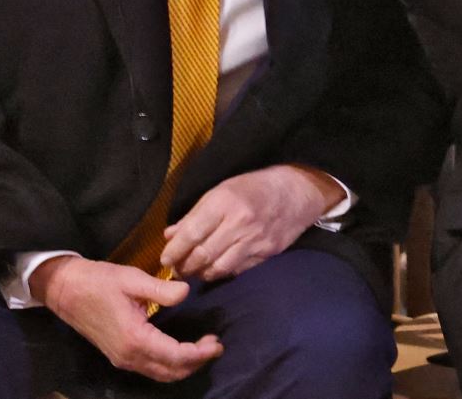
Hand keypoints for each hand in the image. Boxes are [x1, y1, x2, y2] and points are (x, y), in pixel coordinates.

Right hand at [32, 257, 221, 381]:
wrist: (65, 290)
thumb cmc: (99, 281)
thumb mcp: (132, 279)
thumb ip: (162, 290)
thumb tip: (187, 292)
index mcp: (134, 338)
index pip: (175, 356)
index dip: (199, 353)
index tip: (217, 343)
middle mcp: (129, 356)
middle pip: (170, 371)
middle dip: (196, 362)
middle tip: (215, 345)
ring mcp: (122, 359)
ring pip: (160, 374)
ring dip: (184, 365)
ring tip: (203, 348)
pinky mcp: (119, 356)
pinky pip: (150, 368)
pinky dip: (169, 364)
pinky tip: (181, 348)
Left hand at [160, 164, 342, 281]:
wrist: (295, 192)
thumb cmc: (253, 187)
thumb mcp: (221, 190)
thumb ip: (195, 215)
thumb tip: (170, 236)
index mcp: (224, 202)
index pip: (190, 234)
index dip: (173, 251)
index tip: (165, 259)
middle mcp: (239, 223)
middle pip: (202, 255)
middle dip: (184, 267)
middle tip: (177, 269)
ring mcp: (254, 241)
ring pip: (218, 268)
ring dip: (201, 274)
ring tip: (194, 271)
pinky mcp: (265, 254)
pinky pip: (237, 271)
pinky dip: (222, 273)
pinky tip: (216, 268)